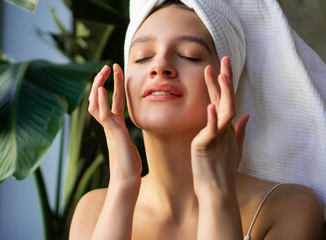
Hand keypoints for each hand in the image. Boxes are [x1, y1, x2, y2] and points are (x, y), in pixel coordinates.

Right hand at [88, 64, 141, 189]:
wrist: (126, 180)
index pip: (112, 100)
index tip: (117, 71)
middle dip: (102, 81)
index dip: (114, 85)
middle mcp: (109, 125)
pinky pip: (103, 115)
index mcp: (114, 125)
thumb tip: (125, 133)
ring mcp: (109, 129)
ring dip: (99, 86)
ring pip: (97, 104)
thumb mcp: (128, 144)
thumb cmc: (128, 164)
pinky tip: (100, 90)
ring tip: (103, 72)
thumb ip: (123, 135)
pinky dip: (100, 102)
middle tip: (107, 66)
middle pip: (99, 99)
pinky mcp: (112, 134)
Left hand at [191, 57, 249, 197]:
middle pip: (226, 99)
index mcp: (226, 127)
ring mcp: (217, 136)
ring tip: (220, 75)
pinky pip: (211, 129)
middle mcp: (224, 129)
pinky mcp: (208, 145)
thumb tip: (247, 115)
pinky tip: (210, 105)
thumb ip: (240, 131)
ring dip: (223, 93)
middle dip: (225, 79)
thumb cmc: (222, 170)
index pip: (223, 101)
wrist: (217, 191)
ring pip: (223, 110)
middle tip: (224, 59)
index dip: (220, 84)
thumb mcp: (234, 148)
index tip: (217, 68)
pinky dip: (212, 118)